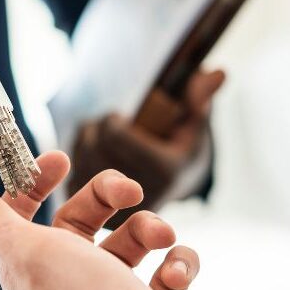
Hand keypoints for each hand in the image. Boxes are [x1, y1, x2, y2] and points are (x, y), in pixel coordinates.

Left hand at [0, 151, 215, 289]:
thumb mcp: (26, 252)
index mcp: (30, 266)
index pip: (24, 213)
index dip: (36, 182)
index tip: (61, 160)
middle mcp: (67, 282)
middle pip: (83, 221)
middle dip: (108, 196)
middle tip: (131, 191)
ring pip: (130, 244)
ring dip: (149, 229)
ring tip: (162, 237)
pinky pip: (166, 275)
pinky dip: (177, 265)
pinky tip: (176, 271)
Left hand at [69, 69, 224, 225]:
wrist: (170, 189)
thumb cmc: (181, 148)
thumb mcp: (194, 124)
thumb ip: (200, 98)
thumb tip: (217, 72)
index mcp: (164, 171)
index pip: (114, 134)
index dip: (111, 120)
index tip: (120, 117)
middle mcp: (140, 195)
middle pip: (94, 145)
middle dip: (97, 128)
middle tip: (109, 126)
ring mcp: (116, 209)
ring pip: (79, 160)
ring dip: (85, 142)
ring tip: (102, 140)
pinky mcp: (97, 217)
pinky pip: (72, 178)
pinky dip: (77, 163)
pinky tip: (92, 158)